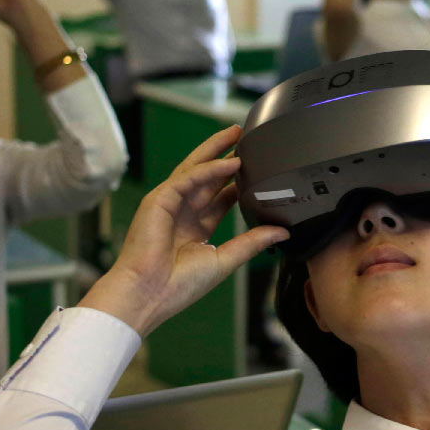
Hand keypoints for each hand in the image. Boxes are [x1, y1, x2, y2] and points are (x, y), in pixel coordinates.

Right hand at [79, 125, 288, 334]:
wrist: (148, 296)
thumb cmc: (178, 286)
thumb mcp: (224, 260)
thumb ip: (252, 242)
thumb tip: (281, 232)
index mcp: (195, 229)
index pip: (220, 198)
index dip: (238, 182)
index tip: (259, 170)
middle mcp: (182, 212)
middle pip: (207, 176)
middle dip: (226, 155)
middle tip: (246, 138)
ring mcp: (169, 204)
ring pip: (195, 168)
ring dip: (216, 150)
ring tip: (237, 134)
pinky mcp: (159, 200)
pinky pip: (187, 178)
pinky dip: (209, 169)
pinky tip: (230, 162)